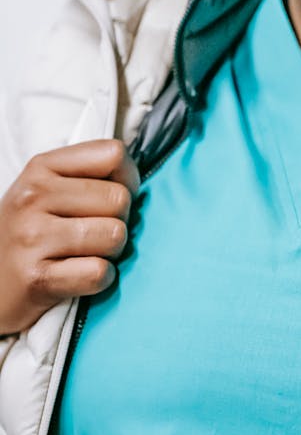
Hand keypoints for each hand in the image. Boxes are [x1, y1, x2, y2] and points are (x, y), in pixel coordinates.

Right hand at [0, 140, 139, 334]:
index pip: (113, 154)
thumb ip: (90, 174)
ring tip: (86, 254)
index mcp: (40, 168)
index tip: (111, 197)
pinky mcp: (37, 279)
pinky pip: (100, 273)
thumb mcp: (47, 189)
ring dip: (111, 252)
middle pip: (120, 199)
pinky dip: (100, 279)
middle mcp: (33, 197)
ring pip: (115, 236)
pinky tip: (79, 276)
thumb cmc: (30, 233)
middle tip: (94, 233)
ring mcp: (31, 238)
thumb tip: (135, 178)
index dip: (126, 177)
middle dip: (118, 220)